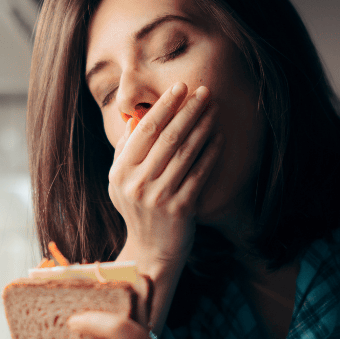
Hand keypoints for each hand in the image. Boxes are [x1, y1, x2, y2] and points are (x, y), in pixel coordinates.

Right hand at [109, 82, 222, 333]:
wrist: (151, 250)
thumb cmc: (138, 209)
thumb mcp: (122, 182)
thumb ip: (126, 150)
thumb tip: (137, 118)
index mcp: (120, 172)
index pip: (144, 131)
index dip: (163, 107)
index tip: (179, 88)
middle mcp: (137, 184)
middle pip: (167, 137)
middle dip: (187, 110)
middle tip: (203, 91)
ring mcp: (159, 197)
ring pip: (185, 152)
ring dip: (202, 127)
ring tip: (213, 109)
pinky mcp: (180, 208)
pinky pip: (199, 173)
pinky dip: (210, 153)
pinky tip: (218, 137)